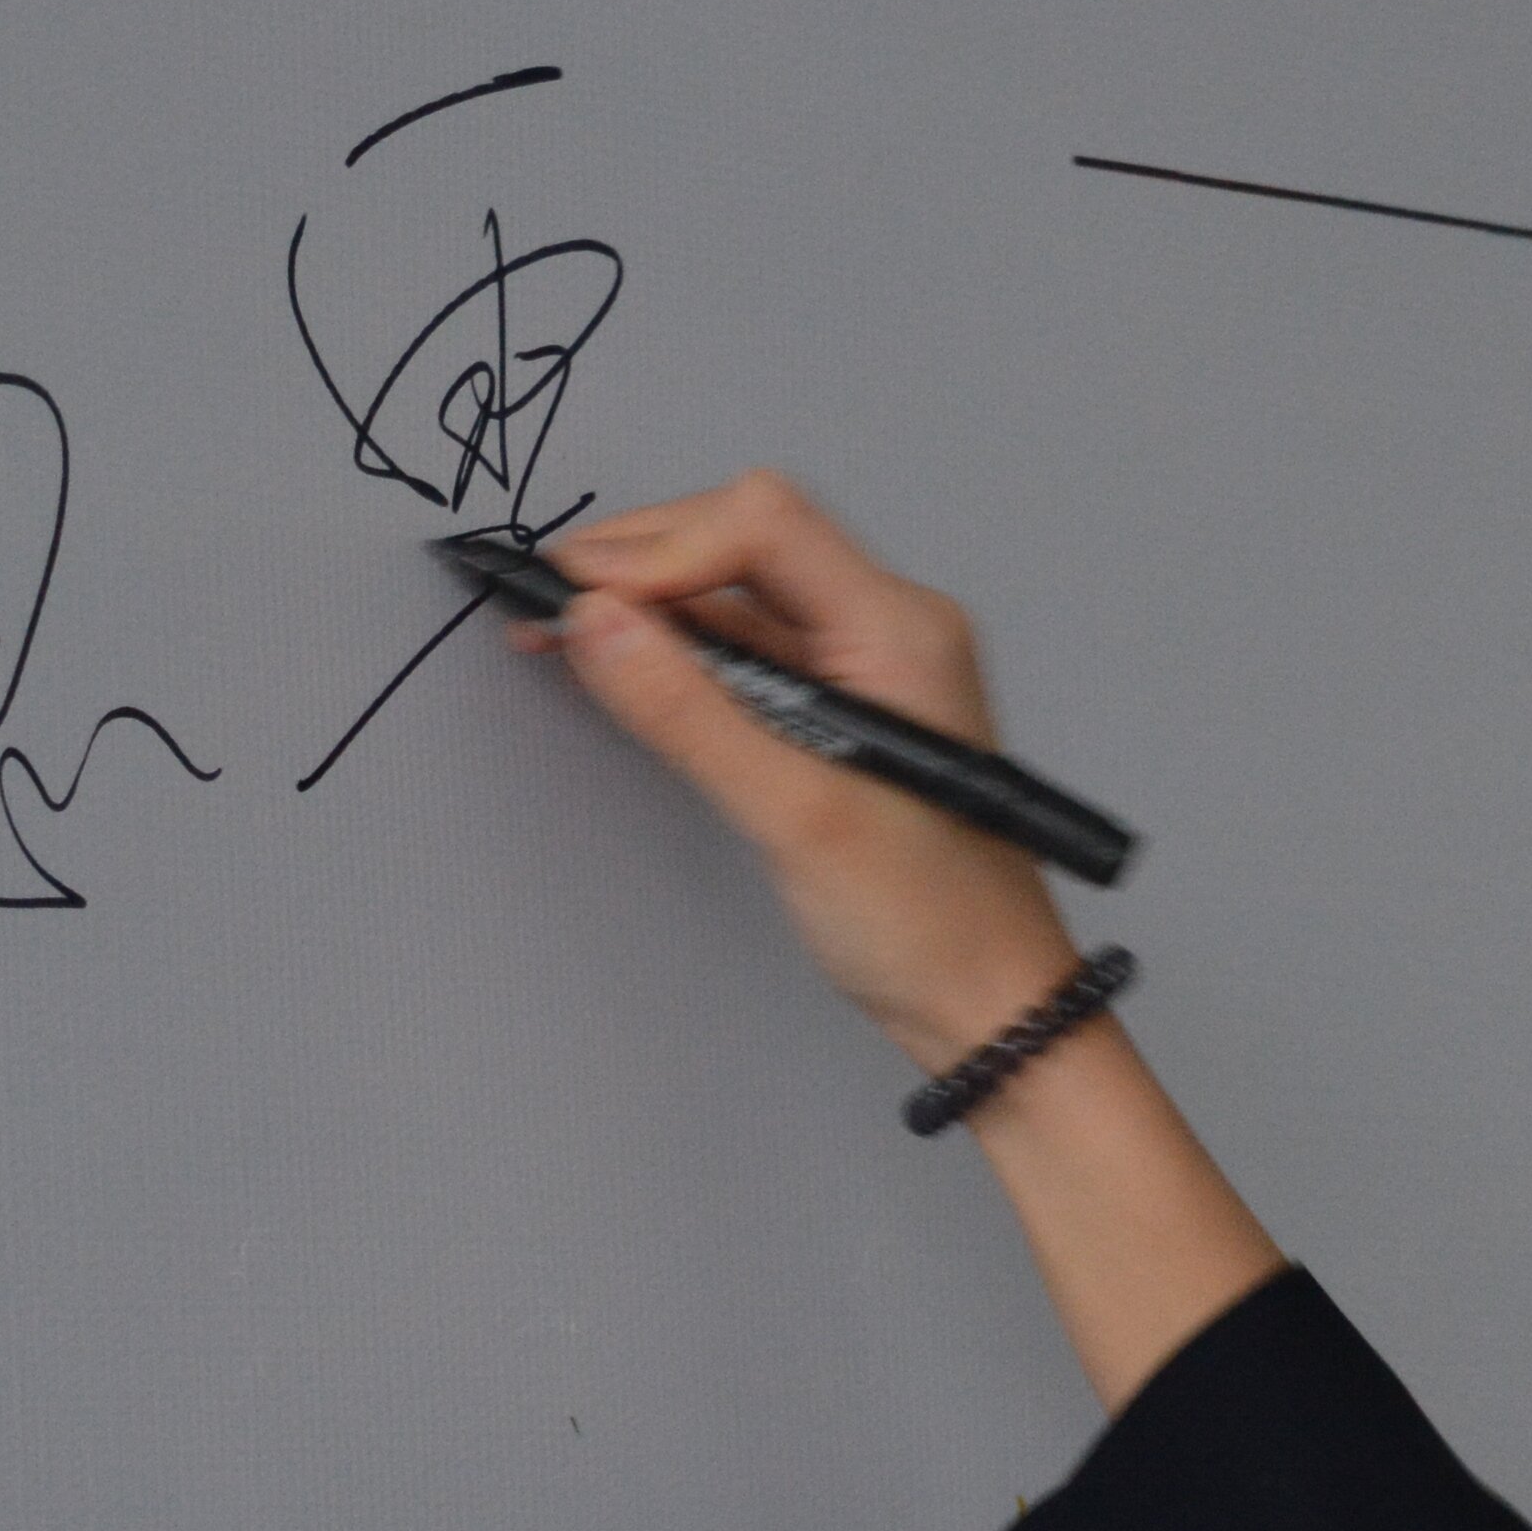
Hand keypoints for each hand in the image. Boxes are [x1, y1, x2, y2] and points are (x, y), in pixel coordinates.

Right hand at [532, 473, 1088, 1065]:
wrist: (989, 1004)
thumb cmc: (930, 924)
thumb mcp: (795, 816)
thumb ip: (689, 713)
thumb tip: (595, 623)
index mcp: (899, 629)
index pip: (762, 525)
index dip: (657, 549)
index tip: (574, 597)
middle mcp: (887, 628)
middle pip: (744, 540)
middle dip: (640, 564)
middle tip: (542, 604)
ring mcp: (865, 667)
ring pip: (738, 595)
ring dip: (649, 607)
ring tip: (558, 631)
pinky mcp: (840, 711)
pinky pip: (749, 652)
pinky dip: (679, 654)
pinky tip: (622, 668)